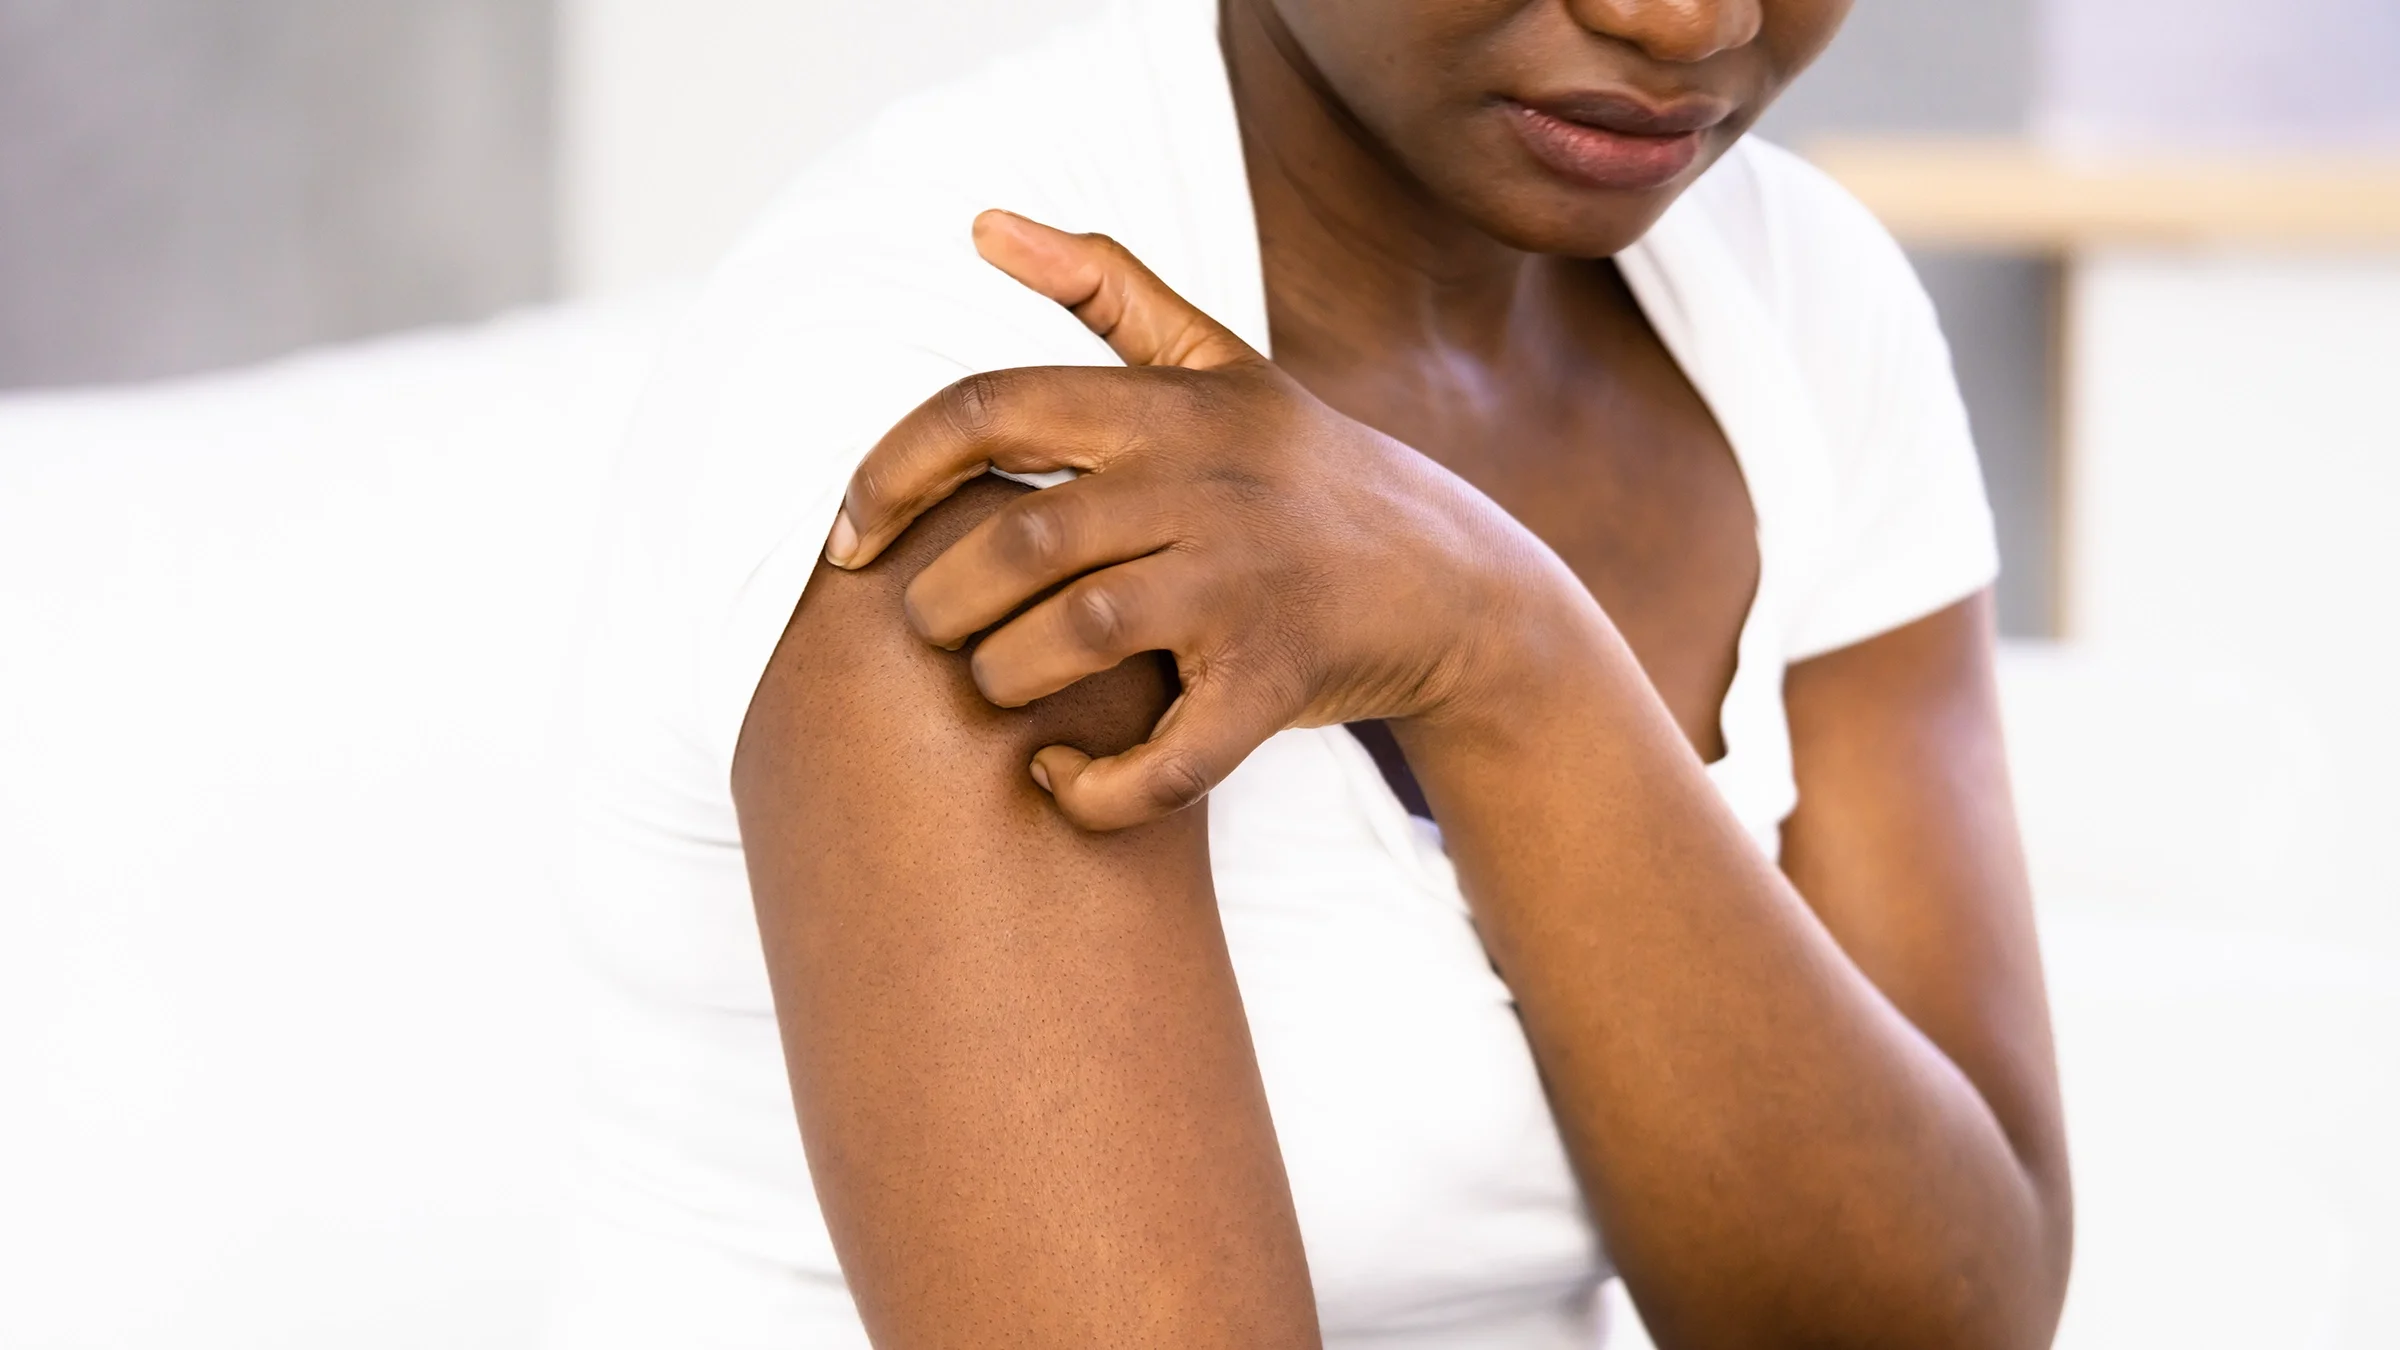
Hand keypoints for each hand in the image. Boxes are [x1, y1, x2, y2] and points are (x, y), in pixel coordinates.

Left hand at [826, 211, 1572, 829]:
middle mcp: (1202, 484)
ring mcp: (1242, 584)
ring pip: (1072, 638)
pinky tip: (1061, 779)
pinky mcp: (1275, 680)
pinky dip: (1091, 788)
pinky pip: (1159, 757)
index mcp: (1167, 408)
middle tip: (933, 629)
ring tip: (999, 687)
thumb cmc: (1307, 474)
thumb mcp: (1220, 361)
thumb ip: (1106, 289)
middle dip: (941, 602)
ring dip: (1003, 680)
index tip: (848, 537)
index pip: (986, 410)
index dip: (888, 474)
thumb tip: (982, 220)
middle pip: (1015, 541)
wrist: (1458, 583)